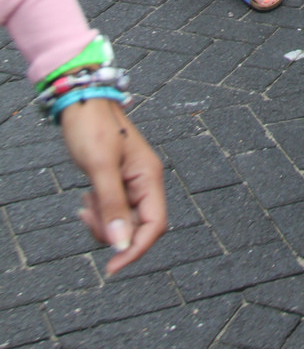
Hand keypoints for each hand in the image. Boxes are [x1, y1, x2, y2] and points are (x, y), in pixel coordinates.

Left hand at [58, 99, 166, 274]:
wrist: (82, 102)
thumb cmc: (93, 127)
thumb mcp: (100, 166)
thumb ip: (112, 204)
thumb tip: (121, 244)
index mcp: (149, 176)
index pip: (155, 225)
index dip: (136, 249)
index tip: (112, 267)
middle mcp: (146, 181)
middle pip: (137, 226)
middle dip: (111, 231)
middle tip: (87, 215)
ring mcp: (132, 182)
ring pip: (123, 221)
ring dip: (103, 221)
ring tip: (85, 202)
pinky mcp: (119, 181)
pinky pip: (114, 209)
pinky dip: (99, 211)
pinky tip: (87, 198)